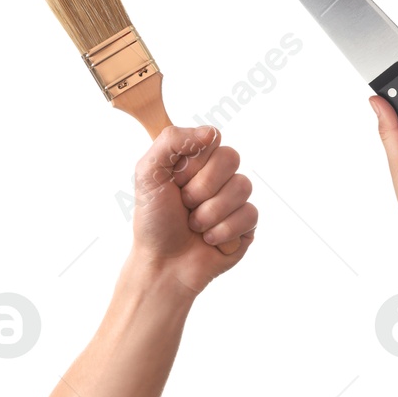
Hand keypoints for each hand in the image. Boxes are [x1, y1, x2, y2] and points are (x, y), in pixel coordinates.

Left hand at [131, 126, 255, 292]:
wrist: (163, 264)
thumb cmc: (153, 220)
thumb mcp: (148, 173)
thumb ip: (171, 140)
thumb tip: (211, 132)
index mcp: (195, 159)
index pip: (211, 138)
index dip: (193, 161)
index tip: (175, 178)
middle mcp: (217, 175)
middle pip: (230, 158)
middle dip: (200, 187)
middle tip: (183, 203)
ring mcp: (234, 199)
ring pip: (242, 186)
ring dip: (209, 212)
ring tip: (194, 224)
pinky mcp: (247, 223)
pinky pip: (249, 214)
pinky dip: (222, 230)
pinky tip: (208, 239)